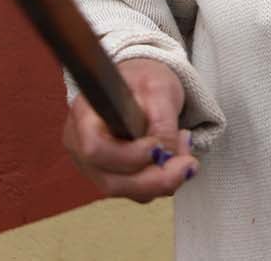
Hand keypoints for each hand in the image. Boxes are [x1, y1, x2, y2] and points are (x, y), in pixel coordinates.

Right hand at [61, 58, 198, 201]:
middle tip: (188, 164)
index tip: (156, 146)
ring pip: (127, 191)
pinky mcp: (114, 175)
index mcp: (84, 116)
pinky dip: (161, 181)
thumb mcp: (159, 90)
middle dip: (154, 179)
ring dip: (162, 181)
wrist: (142, 82)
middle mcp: (81, 146)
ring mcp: (95, 166)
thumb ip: (163, 124)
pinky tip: (176, 159)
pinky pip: (138, 191)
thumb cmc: (144, 80)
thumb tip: (166, 158)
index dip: (127, 156)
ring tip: (186, 156)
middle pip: (111, 181)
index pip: (95, 149)